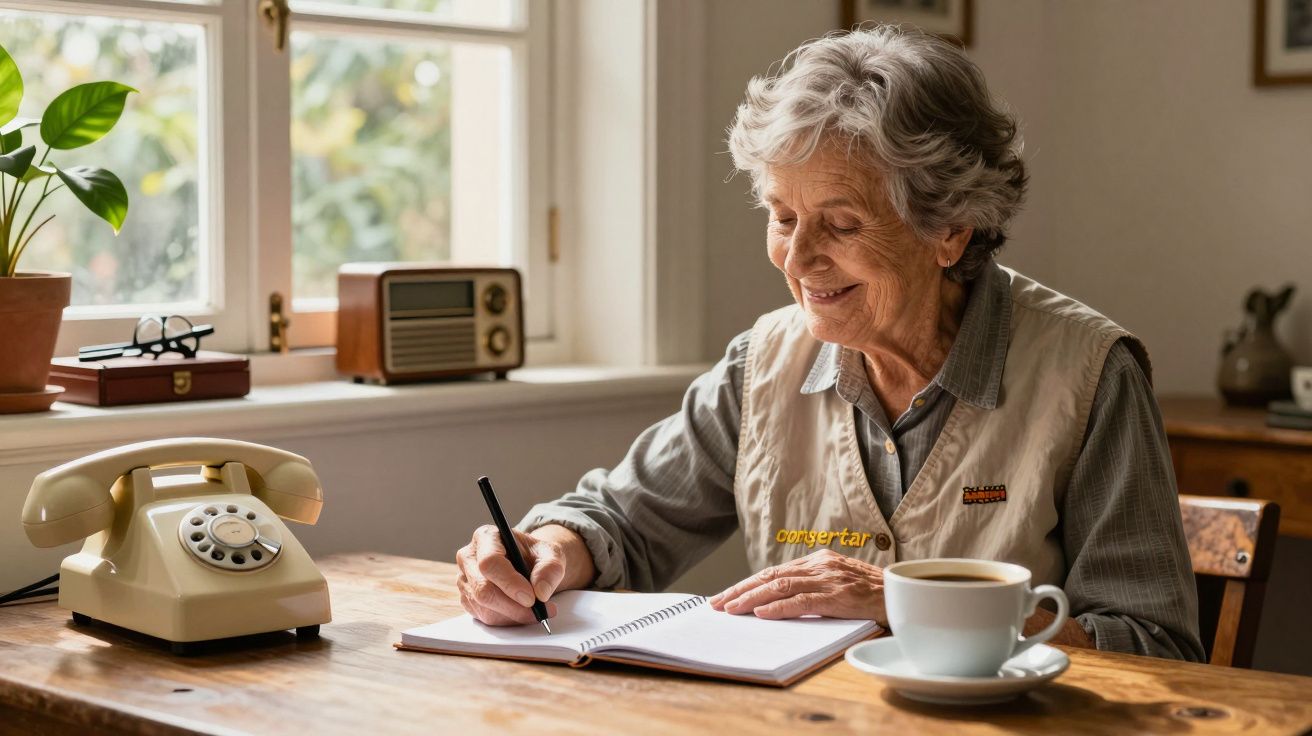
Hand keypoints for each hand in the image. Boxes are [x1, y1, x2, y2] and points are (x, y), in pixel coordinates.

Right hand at [456, 525, 564, 625]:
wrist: (529, 565)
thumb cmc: (535, 556)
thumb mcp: (551, 554)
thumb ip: (550, 568)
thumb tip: (541, 592)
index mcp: (486, 537)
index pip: (490, 562)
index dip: (510, 582)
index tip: (531, 598)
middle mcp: (469, 557)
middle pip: (483, 589)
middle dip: (513, 606)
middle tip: (539, 611)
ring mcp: (465, 580)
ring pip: (484, 607)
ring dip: (513, 615)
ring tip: (536, 611)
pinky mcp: (468, 599)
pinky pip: (484, 617)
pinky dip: (507, 620)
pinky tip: (521, 613)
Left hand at [708, 549, 886, 622]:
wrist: (907, 596)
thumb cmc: (873, 596)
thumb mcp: (839, 585)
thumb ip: (813, 589)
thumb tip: (776, 604)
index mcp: (819, 561)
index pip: (774, 572)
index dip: (747, 584)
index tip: (725, 596)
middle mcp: (821, 565)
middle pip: (771, 576)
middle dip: (740, 591)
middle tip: (717, 603)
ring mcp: (830, 579)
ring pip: (780, 587)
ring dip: (752, 599)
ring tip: (731, 609)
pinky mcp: (839, 596)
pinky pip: (802, 601)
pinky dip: (779, 607)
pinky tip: (762, 613)